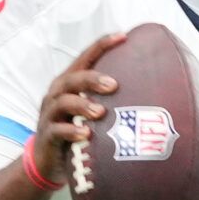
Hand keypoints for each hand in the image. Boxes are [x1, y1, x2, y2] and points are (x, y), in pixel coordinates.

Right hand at [28, 33, 125, 186]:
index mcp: (70, 84)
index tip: (123, 36)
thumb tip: (151, 94)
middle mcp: (58, 94)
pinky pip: (58, 130)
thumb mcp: (91, 113)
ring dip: (82, 104)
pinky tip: (86, 134)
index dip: (102, 46)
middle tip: (114, 85)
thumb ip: (110, 101)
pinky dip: (72, 131)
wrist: (48, 163)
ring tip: (100, 112)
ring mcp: (50, 114)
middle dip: (92, 79)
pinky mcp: (47, 135)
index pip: (86, 58)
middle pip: (73, 78)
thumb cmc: (77, 132)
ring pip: (63, 102)